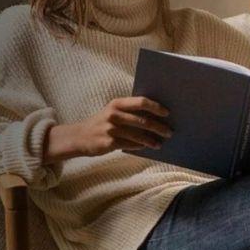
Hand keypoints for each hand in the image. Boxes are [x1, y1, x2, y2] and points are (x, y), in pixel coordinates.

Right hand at [46, 96, 172, 161]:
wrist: (79, 137)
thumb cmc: (102, 123)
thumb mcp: (113, 111)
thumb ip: (130, 111)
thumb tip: (155, 116)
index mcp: (117, 103)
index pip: (141, 102)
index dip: (156, 107)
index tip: (167, 113)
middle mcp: (114, 114)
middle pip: (142, 120)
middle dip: (159, 127)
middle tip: (169, 132)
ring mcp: (111, 129)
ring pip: (138, 135)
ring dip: (151, 140)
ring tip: (160, 144)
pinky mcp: (109, 143)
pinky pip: (129, 145)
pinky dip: (139, 146)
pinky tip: (146, 147)